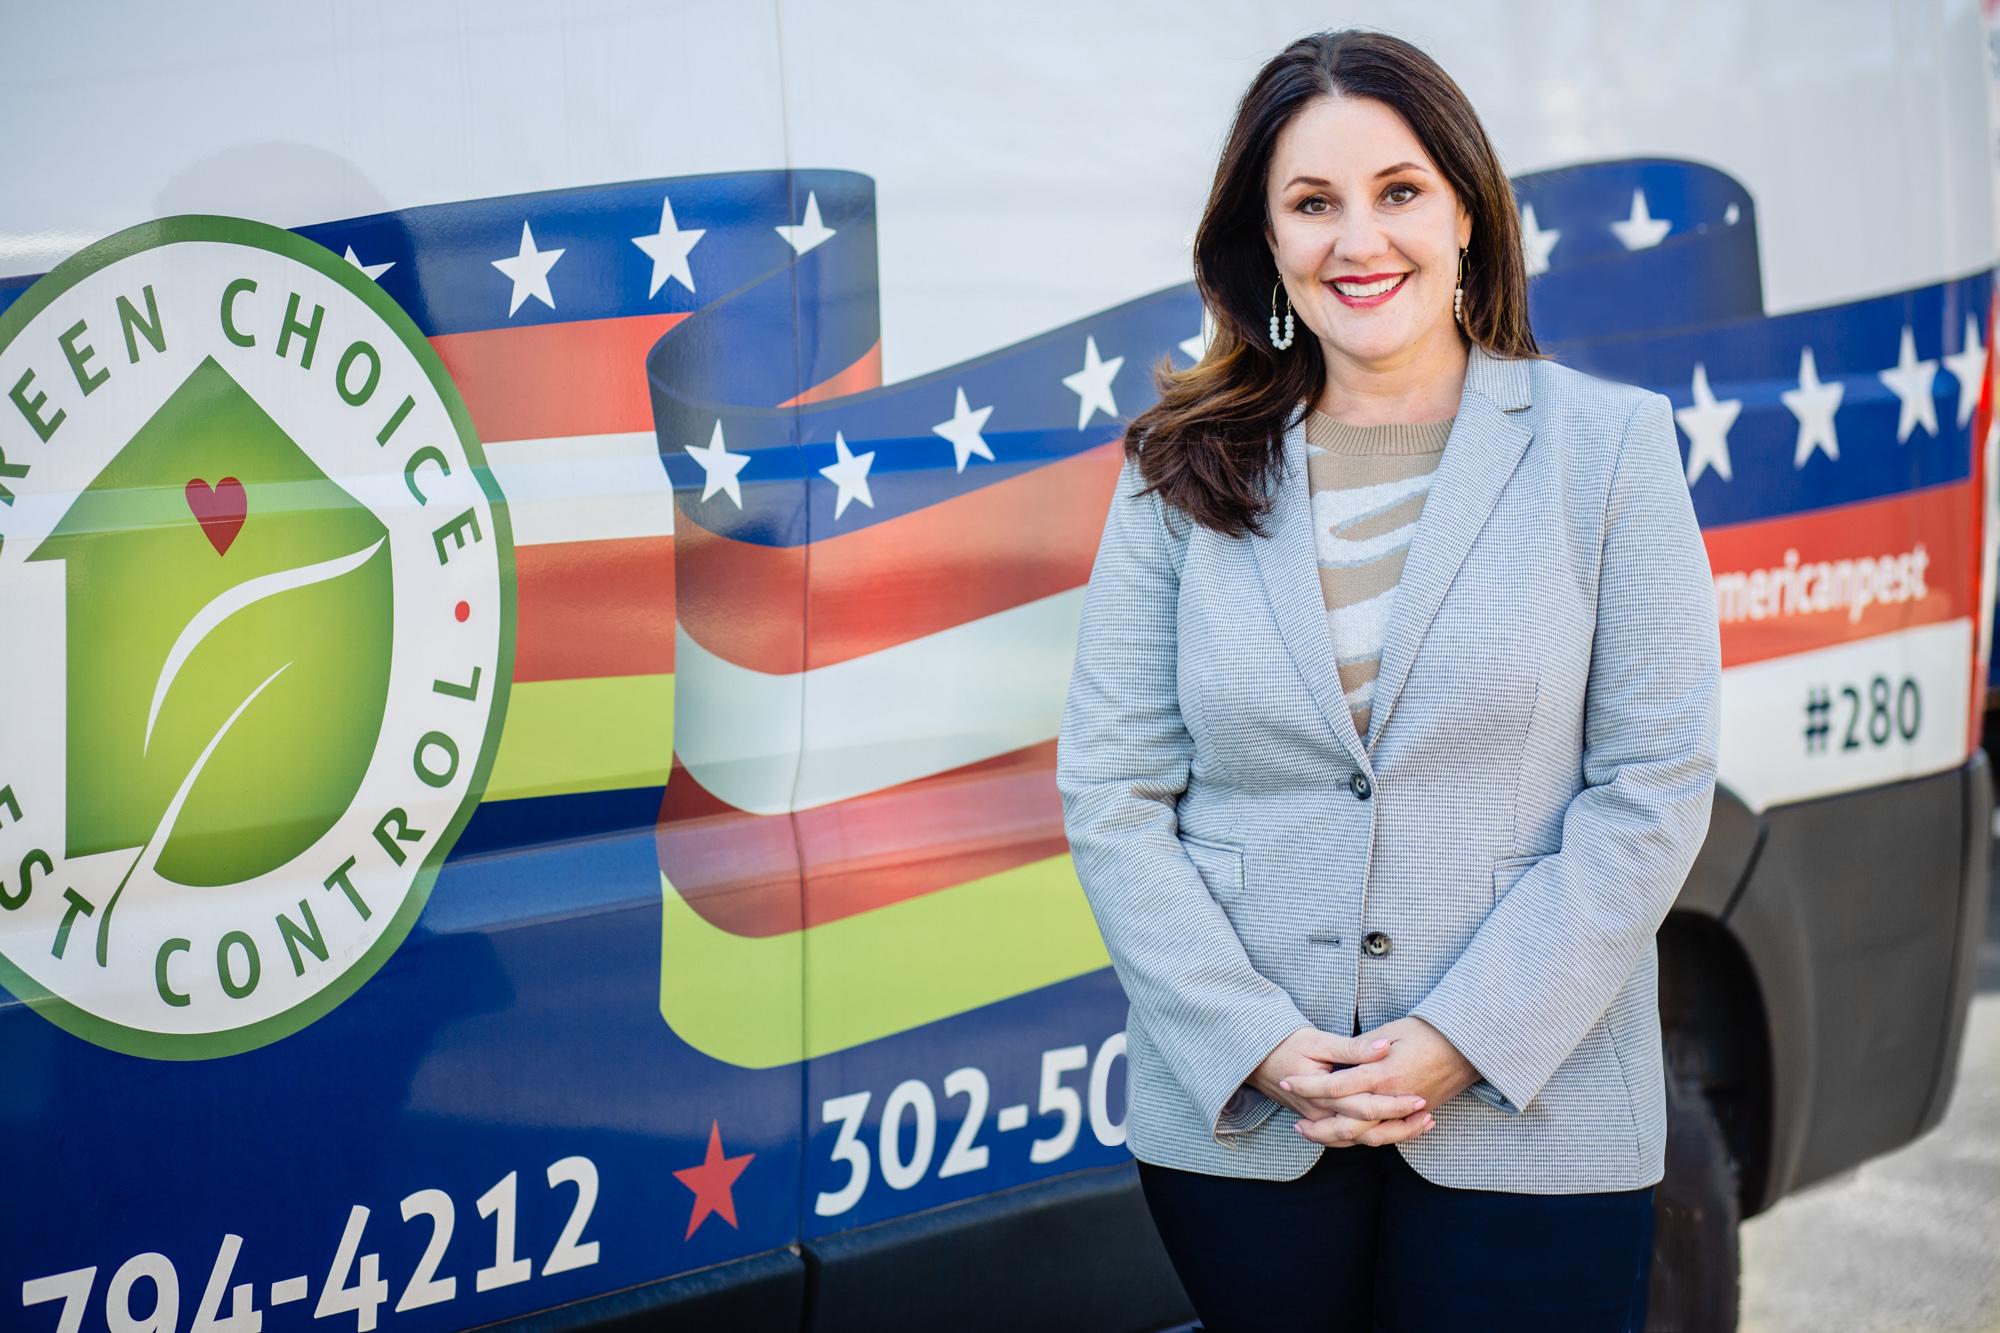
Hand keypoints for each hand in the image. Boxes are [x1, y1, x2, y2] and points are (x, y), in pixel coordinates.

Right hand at [1247, 1025, 1436, 1147]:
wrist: (1254, 1056)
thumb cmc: (1285, 1043)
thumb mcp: (1318, 1040)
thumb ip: (1353, 1048)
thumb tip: (1384, 1046)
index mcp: (1323, 1095)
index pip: (1366, 1106)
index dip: (1396, 1104)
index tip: (1422, 1098)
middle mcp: (1322, 1115)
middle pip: (1367, 1131)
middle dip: (1401, 1126)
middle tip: (1430, 1115)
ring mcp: (1319, 1121)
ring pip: (1360, 1140)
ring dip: (1392, 1134)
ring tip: (1423, 1124)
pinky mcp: (1320, 1120)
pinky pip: (1349, 1138)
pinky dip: (1375, 1136)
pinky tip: (1396, 1128)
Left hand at [1280, 1016, 1481, 1145]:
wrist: (1471, 1045)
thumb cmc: (1431, 1030)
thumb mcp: (1393, 1029)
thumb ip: (1363, 1048)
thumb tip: (1340, 1059)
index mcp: (1383, 1073)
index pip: (1336, 1087)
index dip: (1308, 1086)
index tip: (1286, 1083)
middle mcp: (1394, 1098)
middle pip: (1348, 1124)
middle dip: (1319, 1128)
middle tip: (1297, 1126)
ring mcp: (1408, 1110)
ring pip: (1368, 1137)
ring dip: (1340, 1140)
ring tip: (1318, 1136)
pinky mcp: (1418, 1115)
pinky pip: (1389, 1136)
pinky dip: (1368, 1140)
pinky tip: (1352, 1137)